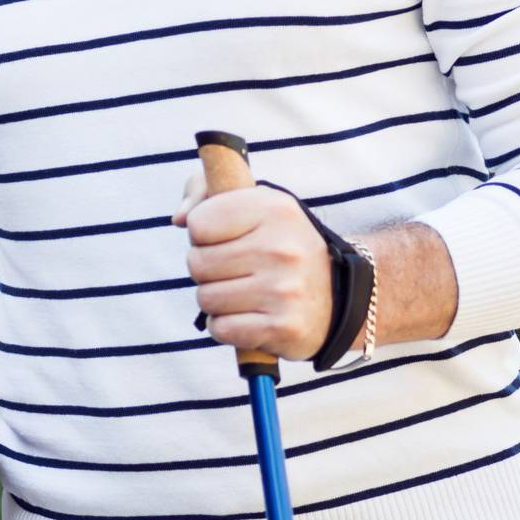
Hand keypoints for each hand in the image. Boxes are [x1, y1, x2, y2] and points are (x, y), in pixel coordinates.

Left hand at [173, 168, 332, 361]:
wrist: (340, 297)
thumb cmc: (279, 244)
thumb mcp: (251, 202)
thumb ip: (203, 191)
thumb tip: (179, 219)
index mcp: (274, 208)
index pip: (198, 224)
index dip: (202, 234)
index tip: (224, 238)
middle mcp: (282, 248)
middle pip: (197, 263)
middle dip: (206, 270)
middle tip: (234, 270)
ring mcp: (285, 290)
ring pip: (205, 298)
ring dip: (216, 300)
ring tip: (243, 292)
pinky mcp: (284, 327)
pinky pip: (221, 329)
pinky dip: (226, 327)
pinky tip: (247, 316)